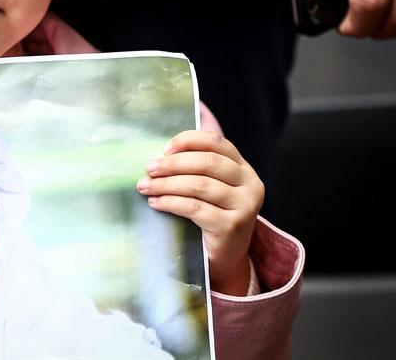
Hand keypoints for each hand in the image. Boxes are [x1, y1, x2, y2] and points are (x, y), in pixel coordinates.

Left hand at [137, 131, 263, 295]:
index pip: (217, 143)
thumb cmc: (210, 214)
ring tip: (145, 186)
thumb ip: (196, 163)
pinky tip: (155, 202)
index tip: (165, 148)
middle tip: (149, 169)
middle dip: (173, 164)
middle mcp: (250, 184)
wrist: (224, 255)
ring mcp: (245, 206)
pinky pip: (195, 208)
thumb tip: (170, 142)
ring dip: (167, 184)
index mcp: (243, 168)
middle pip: (207, 163)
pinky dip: (170, 202)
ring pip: (200, 185)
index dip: (189, 140)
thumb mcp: (208, 186)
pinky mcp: (232, 226)